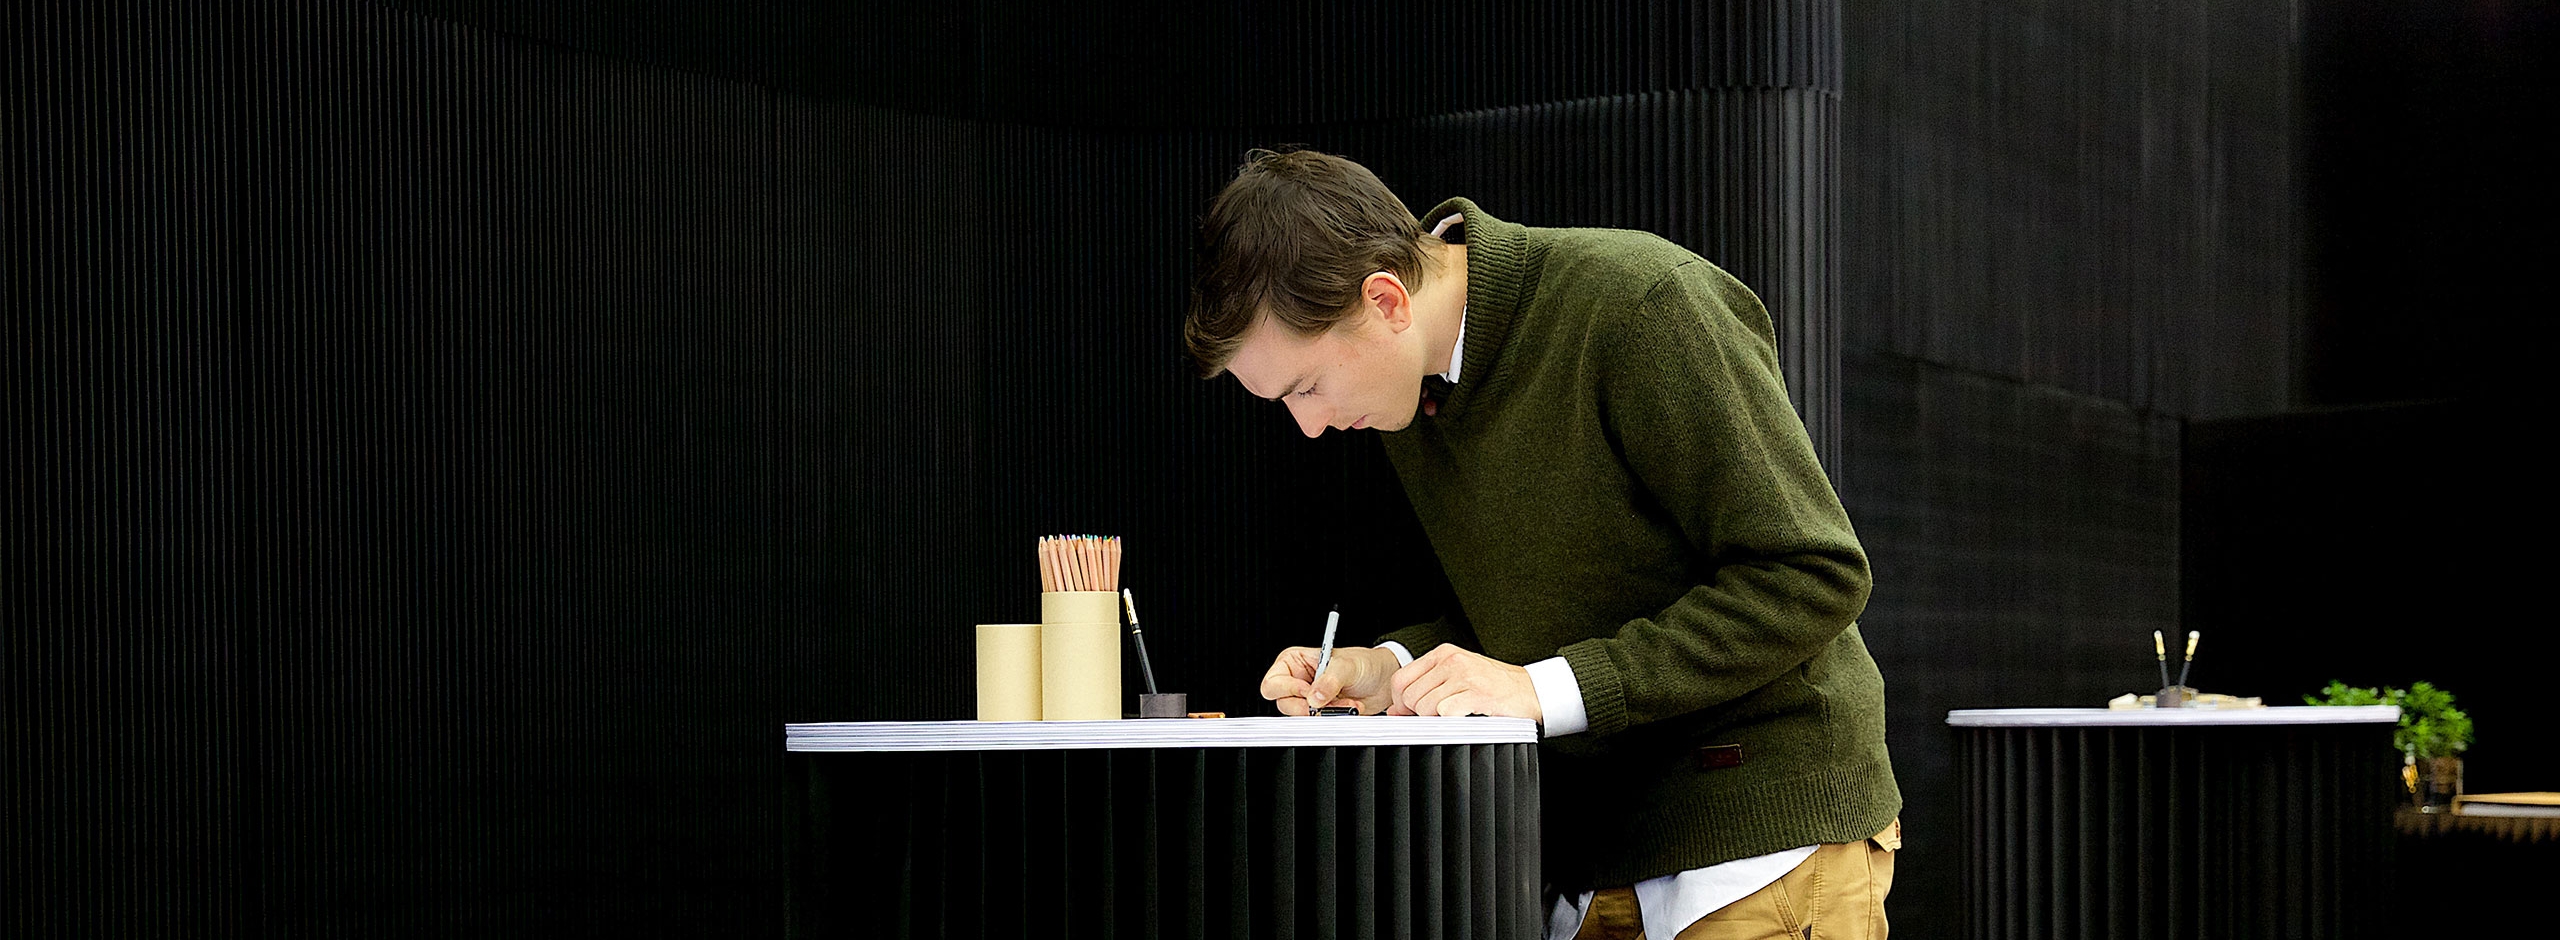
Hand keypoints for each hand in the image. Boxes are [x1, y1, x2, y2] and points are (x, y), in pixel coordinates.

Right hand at [1259, 645, 1404, 715]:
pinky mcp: (1320, 713)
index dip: (1289, 690)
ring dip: (1326, 713)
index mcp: (1294, 662)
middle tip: (1329, 701)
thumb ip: (1329, 681)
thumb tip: (1314, 697)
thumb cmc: (1364, 663)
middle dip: (1310, 706)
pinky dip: (1334, 718)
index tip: (1309, 691)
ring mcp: (1308, 699)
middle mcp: (1297, 681)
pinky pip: (1318, 723)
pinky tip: (1348, 707)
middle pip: (1284, 704)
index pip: (1273, 683)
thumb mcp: (1346, 666)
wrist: (1383, 679)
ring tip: (1346, 702)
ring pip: (1302, 717)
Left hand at [1389, 644, 1543, 721]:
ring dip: (1436, 720)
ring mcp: (1464, 675)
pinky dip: (1451, 722)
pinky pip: (1445, 713)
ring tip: (1456, 716)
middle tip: (1441, 716)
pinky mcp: (1477, 693)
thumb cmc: (1493, 687)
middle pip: (1410, 697)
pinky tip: (1465, 718)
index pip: (1400, 680)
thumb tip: (1395, 710)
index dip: (1400, 703)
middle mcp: (1451, 660)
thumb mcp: (1455, 679)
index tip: (1412, 713)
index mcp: (1442, 654)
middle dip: (1419, 714)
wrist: (1530, 691)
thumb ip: (1424, 689)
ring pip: (1425, 707)